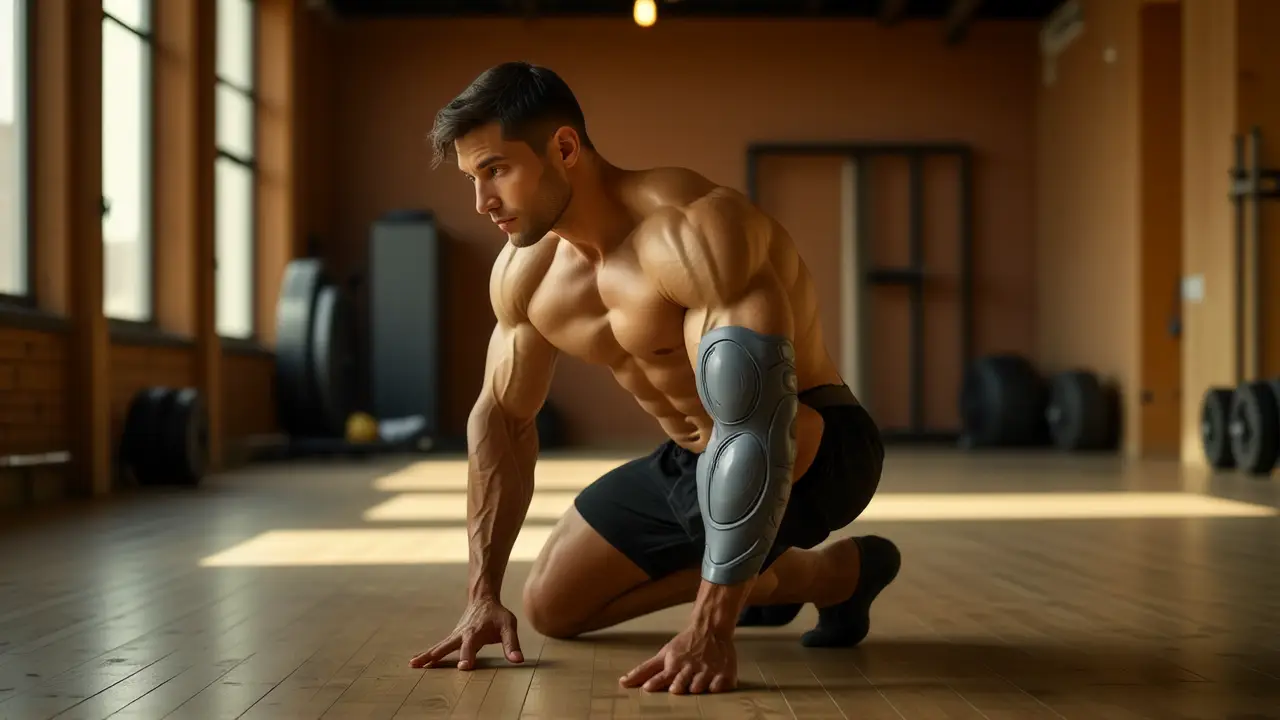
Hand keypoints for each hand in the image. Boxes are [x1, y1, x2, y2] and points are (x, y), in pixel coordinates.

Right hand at [408, 596, 523, 670]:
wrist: (483, 599)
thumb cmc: (497, 615)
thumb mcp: (509, 626)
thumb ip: (512, 644)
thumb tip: (517, 661)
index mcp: (475, 632)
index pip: (470, 646)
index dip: (467, 655)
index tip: (463, 666)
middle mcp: (462, 634)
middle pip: (447, 646)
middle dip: (438, 656)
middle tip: (426, 666)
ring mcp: (454, 636)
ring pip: (439, 646)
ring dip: (426, 655)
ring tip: (413, 664)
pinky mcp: (452, 638)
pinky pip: (439, 647)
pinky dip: (428, 654)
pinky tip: (417, 662)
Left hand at [618, 624, 737, 693]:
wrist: (710, 629)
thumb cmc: (684, 645)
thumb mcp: (663, 654)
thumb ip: (644, 671)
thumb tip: (622, 683)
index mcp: (674, 664)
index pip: (662, 677)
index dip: (655, 683)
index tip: (648, 688)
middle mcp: (690, 668)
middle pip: (681, 684)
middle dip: (678, 686)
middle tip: (675, 688)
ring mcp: (707, 671)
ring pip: (700, 687)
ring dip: (696, 688)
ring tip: (695, 684)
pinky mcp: (724, 674)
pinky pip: (719, 687)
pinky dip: (716, 688)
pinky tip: (713, 685)